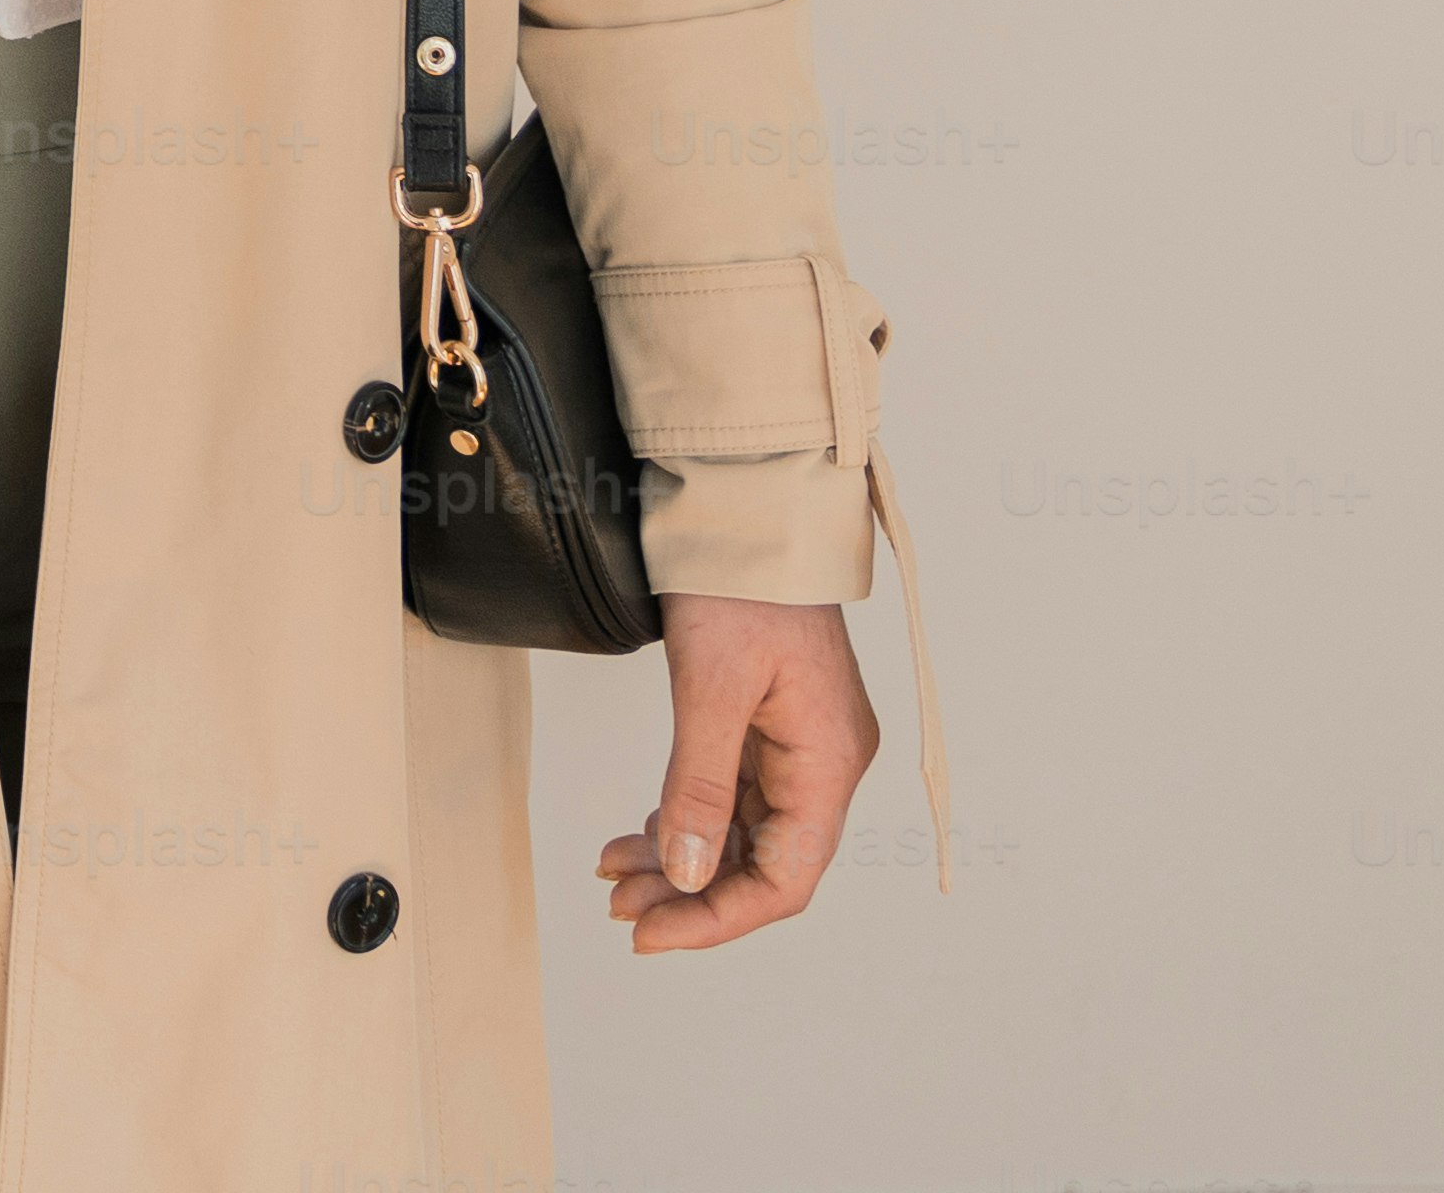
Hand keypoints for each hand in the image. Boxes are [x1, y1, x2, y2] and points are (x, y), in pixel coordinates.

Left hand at [595, 592, 871, 947]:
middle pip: (763, 863)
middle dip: (690, 893)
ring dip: (681, 861)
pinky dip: (685, 819)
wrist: (746, 509)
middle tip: (619, 907)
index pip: (786, 878)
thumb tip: (690, 876)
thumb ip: (700, 787)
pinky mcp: (767, 726)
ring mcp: (797, 746)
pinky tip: (640, 836)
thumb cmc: (742, 584)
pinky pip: (730, 796)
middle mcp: (822, 763)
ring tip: (615, 876)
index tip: (652, 935)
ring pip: (741, 834)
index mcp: (828, 762)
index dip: (719, 917)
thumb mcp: (711, 688)